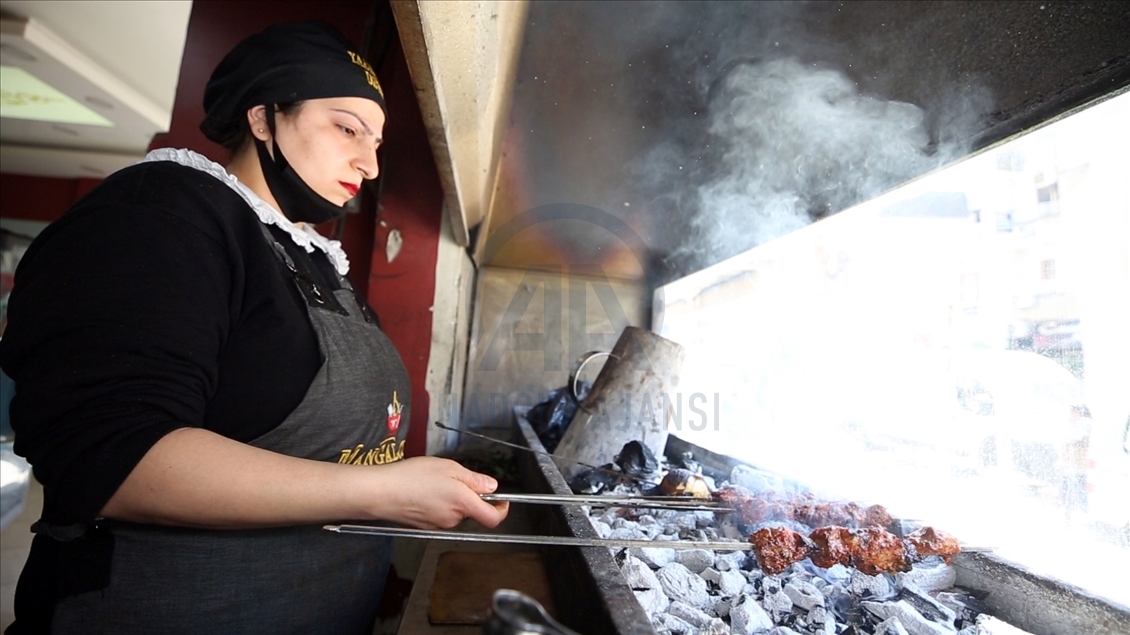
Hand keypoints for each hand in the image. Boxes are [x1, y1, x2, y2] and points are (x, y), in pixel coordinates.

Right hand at [364, 456, 509, 529]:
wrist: (380, 492)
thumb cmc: (411, 477)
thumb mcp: (449, 467)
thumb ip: (474, 479)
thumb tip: (492, 487)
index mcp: (463, 504)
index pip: (493, 518)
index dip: (502, 510)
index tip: (502, 501)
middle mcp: (453, 519)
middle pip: (472, 511)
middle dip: (469, 496)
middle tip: (454, 477)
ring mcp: (438, 525)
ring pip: (455, 512)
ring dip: (452, 499)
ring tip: (433, 481)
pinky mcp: (425, 527)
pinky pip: (440, 515)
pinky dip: (438, 504)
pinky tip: (423, 491)